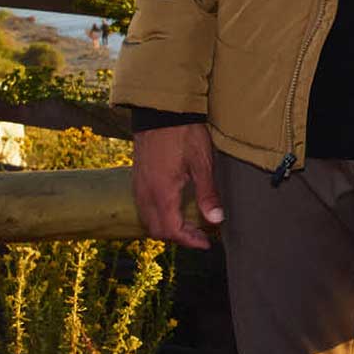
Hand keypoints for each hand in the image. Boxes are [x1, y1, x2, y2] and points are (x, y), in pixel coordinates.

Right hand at [130, 122, 223, 248]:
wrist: (160, 111)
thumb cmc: (183, 134)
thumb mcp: (201, 163)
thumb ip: (207, 193)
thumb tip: (216, 220)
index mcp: (161, 193)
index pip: (172, 230)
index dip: (189, 240)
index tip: (206, 242)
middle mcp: (145, 194)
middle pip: (157, 230)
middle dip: (179, 237)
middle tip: (201, 235)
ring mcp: (138, 186)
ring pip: (148, 220)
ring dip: (168, 227)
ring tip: (189, 224)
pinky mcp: (137, 178)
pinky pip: (144, 207)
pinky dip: (158, 215)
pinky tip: (174, 208)